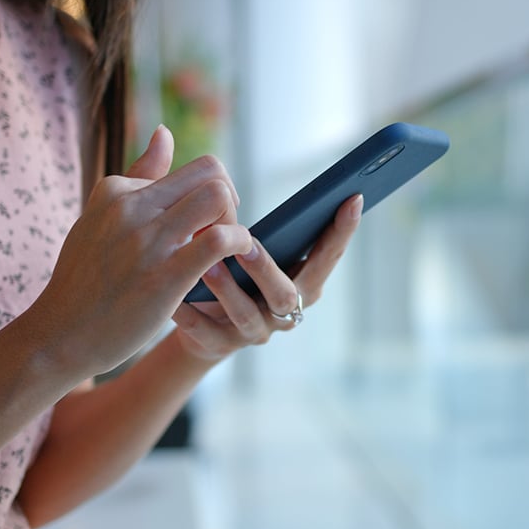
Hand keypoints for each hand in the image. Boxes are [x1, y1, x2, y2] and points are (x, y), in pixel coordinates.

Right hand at [24, 126, 253, 377]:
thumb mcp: (100, 218)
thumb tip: (164, 132)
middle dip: (228, 199)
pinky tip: (235, 262)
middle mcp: (130, 208)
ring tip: (224, 250)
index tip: (201, 225)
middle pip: (211, 172)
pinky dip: (240, 244)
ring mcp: (147, 241)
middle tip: (221, 231)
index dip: (206, 196)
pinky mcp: (164, 276)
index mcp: (116, 191)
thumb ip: (138, 176)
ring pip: (217, 196)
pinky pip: (220, 239)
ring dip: (234, 220)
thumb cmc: (84, 282)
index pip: (188, 169)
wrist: (58, 336)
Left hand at [172, 193, 363, 363]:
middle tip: (248, 243)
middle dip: (268, 269)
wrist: (198, 323)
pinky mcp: (219, 345)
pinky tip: (176, 299)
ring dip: (228, 290)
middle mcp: (283, 311)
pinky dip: (191, 315)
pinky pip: (205, 332)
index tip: (352, 198)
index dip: (343, 232)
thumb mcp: (251, 248)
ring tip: (206, 266)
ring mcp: (253, 331)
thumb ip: (266, 224)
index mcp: (301, 282)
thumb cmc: (233, 272)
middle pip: (286, 295)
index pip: (328, 257)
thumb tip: (266, 183)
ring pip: (246, 315)